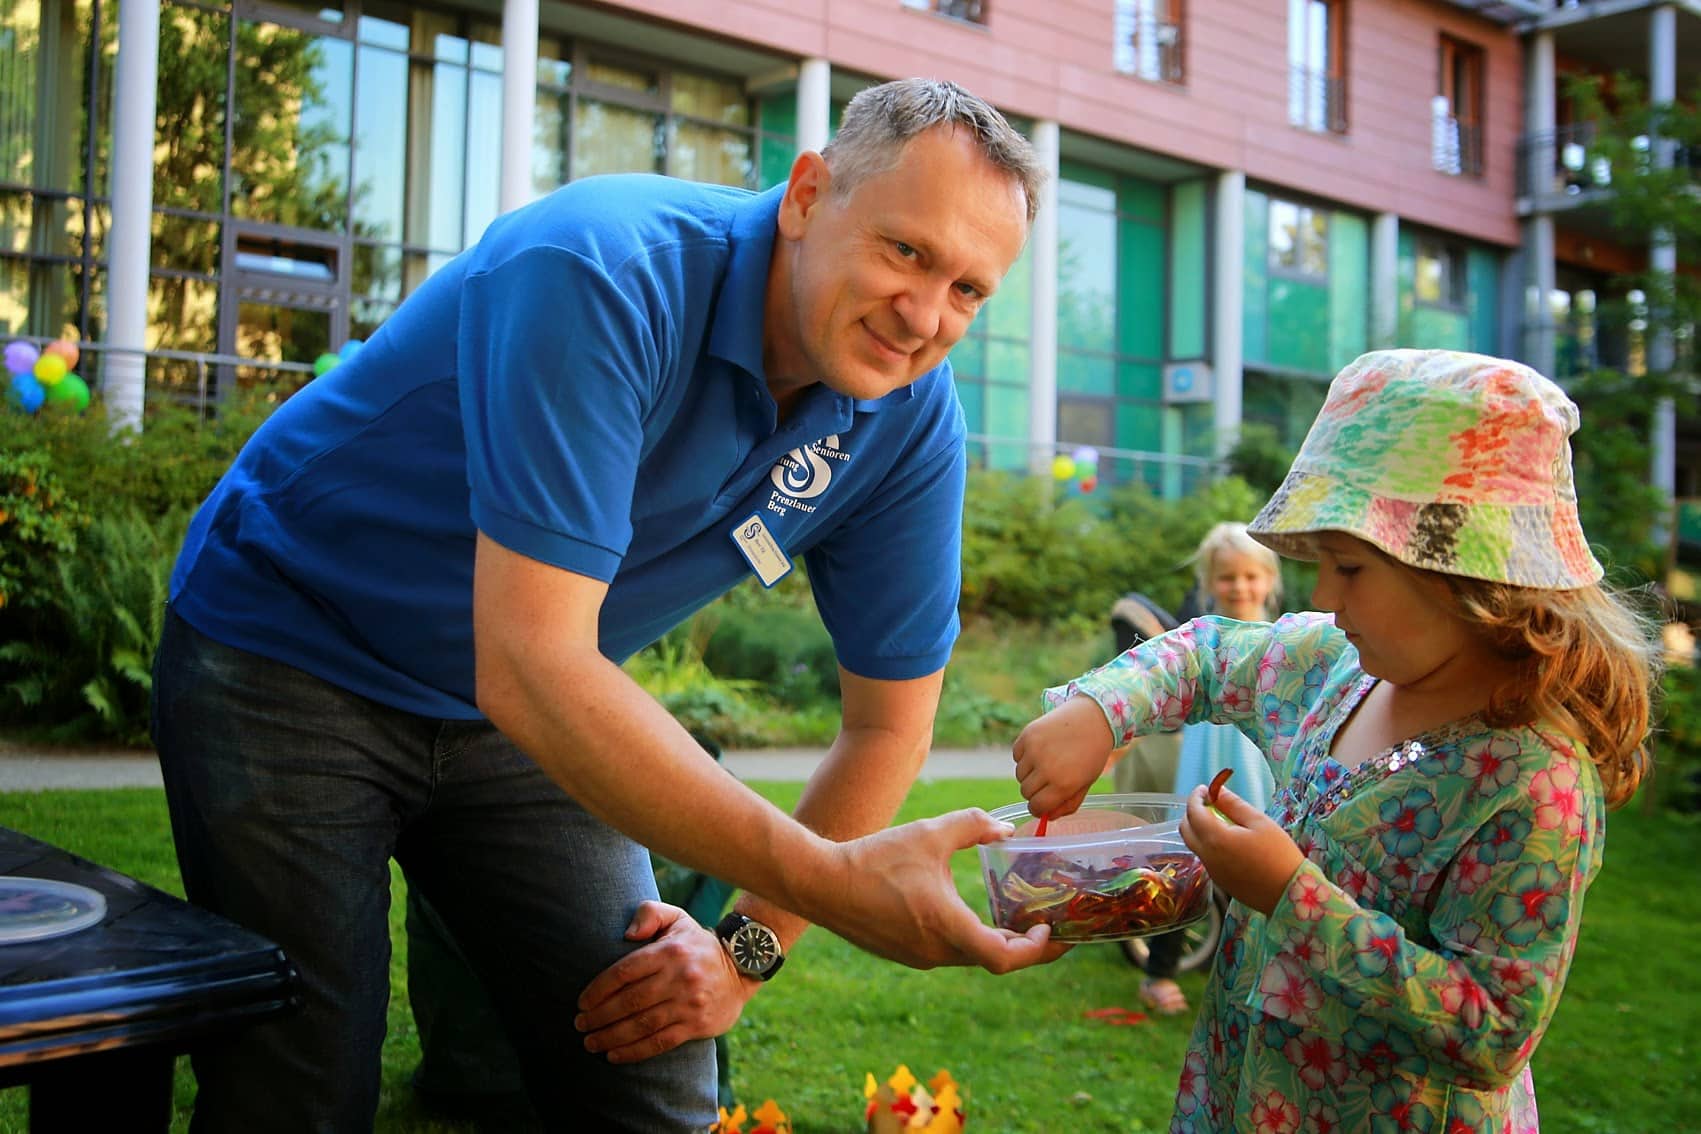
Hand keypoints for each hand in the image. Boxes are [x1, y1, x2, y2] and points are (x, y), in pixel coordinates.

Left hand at [574, 901, 756, 1063]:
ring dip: (611, 1036)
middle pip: (630, 1001)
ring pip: (642, 1025)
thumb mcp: (677, 918)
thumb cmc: (696, 944)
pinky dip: (634, 1051)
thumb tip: (626, 934)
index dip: (598, 989)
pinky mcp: (697, 1025)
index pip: (625, 971)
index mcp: (669, 951)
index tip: (582, 1002)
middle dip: (599, 1016)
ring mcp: (689, 1003)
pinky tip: (614, 1054)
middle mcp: (680, 978)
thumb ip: (649, 913)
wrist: (741, 969)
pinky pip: (660, 1042)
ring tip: (590, 1041)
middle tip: (580, 1024)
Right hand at [808, 809, 1071, 971]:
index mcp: (947, 926)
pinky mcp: (905, 954)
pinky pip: (949, 952)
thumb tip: (1007, 828)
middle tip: (1048, 928)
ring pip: (971, 957)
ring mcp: (919, 957)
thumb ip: (973, 825)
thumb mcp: (930, 832)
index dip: (1035, 949)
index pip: (1005, 958)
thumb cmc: (876, 858)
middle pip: (994, 961)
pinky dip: (970, 940)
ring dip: (996, 943)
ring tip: (1017, 920)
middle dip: (1025, 946)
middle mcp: (936, 951)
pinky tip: (972, 917)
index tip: (1049, 929)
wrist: (822, 884)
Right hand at [1011, 696, 1115, 820]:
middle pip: (1026, 792)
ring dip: (1029, 773)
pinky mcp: (1027, 736)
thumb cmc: (1091, 753)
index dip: (1038, 808)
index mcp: (1063, 784)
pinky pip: (1016, 756)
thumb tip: (1047, 817)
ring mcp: (1034, 751)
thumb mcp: (1085, 783)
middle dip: (1035, 791)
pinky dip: (1024, 756)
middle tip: (1047, 781)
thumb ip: (1068, 804)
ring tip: (1046, 762)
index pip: (1036, 807)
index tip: (1041, 804)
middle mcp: (1046, 769)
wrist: (1093, 717)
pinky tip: (1041, 749)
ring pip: (1019, 775)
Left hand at [1177, 785, 1304, 915]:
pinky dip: (1208, 843)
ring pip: (1194, 844)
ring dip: (1199, 828)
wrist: (1290, 894)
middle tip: (1211, 803)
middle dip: (1193, 812)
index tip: (1205, 788)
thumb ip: (1234, 805)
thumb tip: (1217, 791)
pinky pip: (1205, 856)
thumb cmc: (1279, 854)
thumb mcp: (1259, 823)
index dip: (1196, 796)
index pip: (1193, 812)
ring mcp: (1211, 870)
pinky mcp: (1219, 881)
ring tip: (1222, 820)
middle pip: (1186, 829)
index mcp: (1215, 838)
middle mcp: (1207, 855)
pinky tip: (1229, 840)